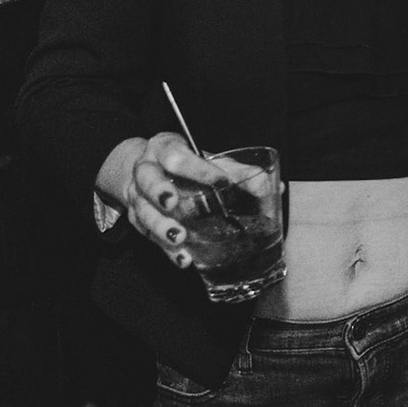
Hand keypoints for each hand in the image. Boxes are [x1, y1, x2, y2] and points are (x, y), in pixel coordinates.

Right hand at [95, 132, 235, 268]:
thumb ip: (238, 172)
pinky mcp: (136, 219)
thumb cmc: (186, 164)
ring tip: (179, 238)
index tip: (221, 181)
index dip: (198, 169)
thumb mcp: (209, 161)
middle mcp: (146, 170)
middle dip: (158, 191)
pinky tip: (183, 258)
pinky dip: (166, 249)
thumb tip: (270, 186)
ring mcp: (137, 195)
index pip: (178, 156)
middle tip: (173, 203)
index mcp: (165, 148)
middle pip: (147, 179)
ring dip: (160, 226)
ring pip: (142, 210)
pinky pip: (147, 235)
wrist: (152, 168)